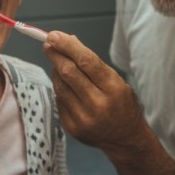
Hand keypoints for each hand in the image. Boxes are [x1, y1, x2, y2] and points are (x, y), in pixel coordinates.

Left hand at [44, 31, 141, 152]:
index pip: (86, 61)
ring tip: (57, 61)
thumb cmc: (122, 105)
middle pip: (69, 72)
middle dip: (56, 54)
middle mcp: (98, 104)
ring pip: (60, 85)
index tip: (54, 35)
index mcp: (113, 89)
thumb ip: (94, 65)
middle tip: (48, 43)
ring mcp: (83, 117)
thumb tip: (69, 42)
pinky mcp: (72, 127)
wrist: (125, 139)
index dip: (68, 46)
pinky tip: (64, 83)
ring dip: (55, 69)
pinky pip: (59, 100)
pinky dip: (59, 87)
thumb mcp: (118, 82)